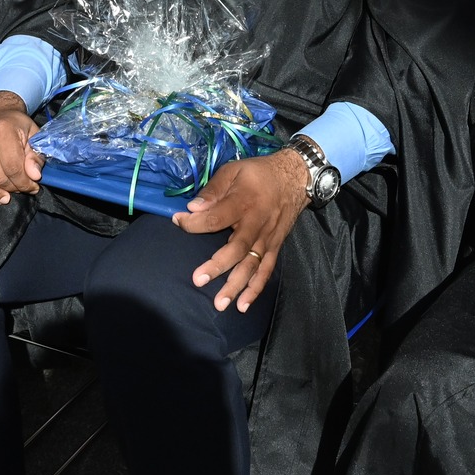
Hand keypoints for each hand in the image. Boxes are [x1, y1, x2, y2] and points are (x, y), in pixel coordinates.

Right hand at [0, 92, 41, 203]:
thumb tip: (34, 176)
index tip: (32, 186)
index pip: (13, 167)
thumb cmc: (15, 125)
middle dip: (11, 188)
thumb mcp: (32, 134)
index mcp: (2, 130)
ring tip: (2, 197)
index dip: (25, 182)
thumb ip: (36, 155)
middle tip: (20, 189)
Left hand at [174, 150, 310, 313]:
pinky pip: (266, 271)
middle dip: (217, 266)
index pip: (217, 217)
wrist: (296, 177)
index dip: (195, 222)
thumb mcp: (234, 170)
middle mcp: (257, 224)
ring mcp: (267, 239)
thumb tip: (193, 207)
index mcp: (244, 202)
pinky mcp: (275, 247)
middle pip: (236, 249)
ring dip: (237, 285)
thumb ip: (214, 189)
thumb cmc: (258, 174)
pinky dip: (256, 288)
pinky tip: (243, 304)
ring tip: (220, 303)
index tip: (178, 221)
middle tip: (197, 280)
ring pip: (252, 266)